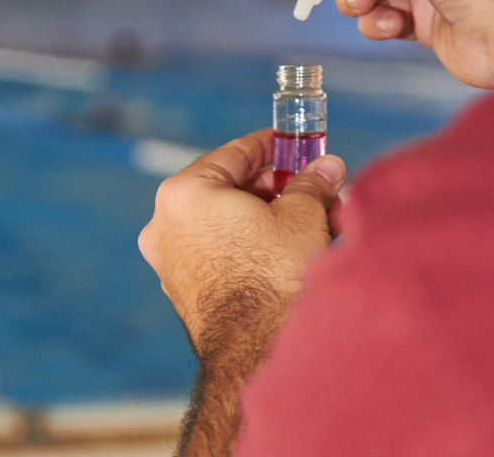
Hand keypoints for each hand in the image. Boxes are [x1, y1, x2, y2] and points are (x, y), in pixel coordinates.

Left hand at [138, 128, 345, 352]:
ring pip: (228, 225)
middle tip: (313, 185)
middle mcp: (165, 226)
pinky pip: (222, 253)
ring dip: (270, 218)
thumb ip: (311, 184)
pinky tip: (293, 249)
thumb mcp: (303, 214)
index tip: (293, 143)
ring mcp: (172, 263)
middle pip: (229, 190)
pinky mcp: (186, 293)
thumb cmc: (277, 276)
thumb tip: (327, 168)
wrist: (262, 351)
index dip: (271, 145)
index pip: (233, 153)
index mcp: (184, 194)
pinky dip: (253, 245)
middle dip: (277, 188)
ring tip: (315, 220)